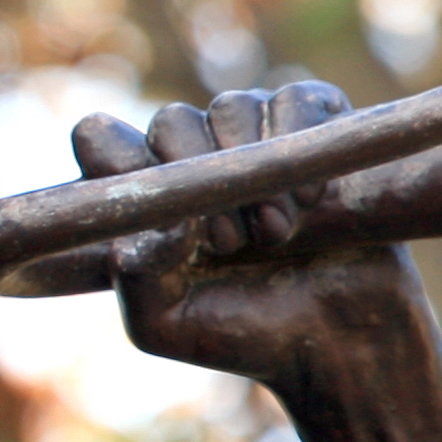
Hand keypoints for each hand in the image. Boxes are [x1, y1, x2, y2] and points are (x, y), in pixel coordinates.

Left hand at [72, 83, 441, 441]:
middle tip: (229, 242)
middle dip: (199, 175)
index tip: (153, 201)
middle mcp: (195, 157)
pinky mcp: (315, 130)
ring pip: (231, 107)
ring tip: (275, 236)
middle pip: (170, 119)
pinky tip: (311, 200)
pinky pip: (296, 97)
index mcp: (148, 194)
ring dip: (254, 174)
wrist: (339, 344)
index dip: (117, 159)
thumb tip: (149, 220)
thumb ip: (131, 275)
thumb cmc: (244, 335)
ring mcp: (255, 139)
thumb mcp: (163, 324)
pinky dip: (300, 140)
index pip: (101, 137)